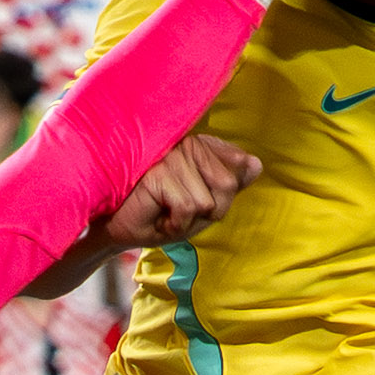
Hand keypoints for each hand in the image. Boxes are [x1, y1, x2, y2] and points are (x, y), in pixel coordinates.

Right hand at [99, 133, 257, 247]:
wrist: (117, 230)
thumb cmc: (158, 216)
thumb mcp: (202, 206)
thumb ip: (230, 184)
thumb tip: (256, 164)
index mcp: (200, 146)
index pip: (237, 174)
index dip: (218, 202)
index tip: (190, 203)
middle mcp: (188, 143)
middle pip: (227, 186)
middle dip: (207, 212)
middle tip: (177, 210)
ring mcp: (172, 155)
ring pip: (207, 201)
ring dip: (186, 221)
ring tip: (163, 213)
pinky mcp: (159, 172)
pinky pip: (188, 208)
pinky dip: (174, 224)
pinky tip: (156, 216)